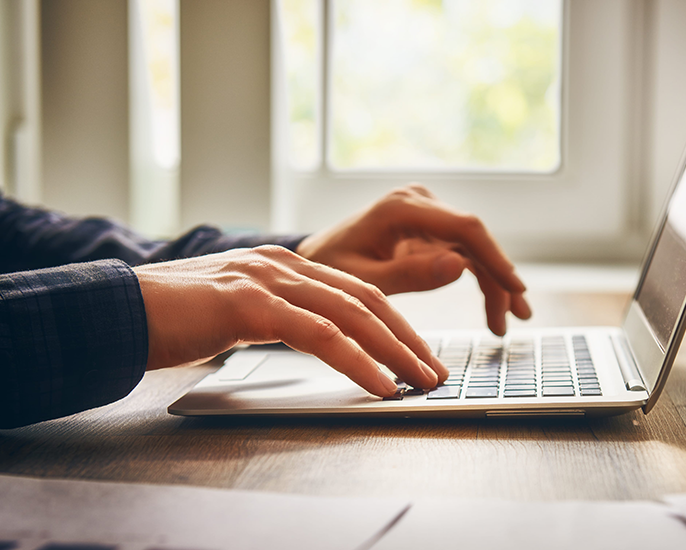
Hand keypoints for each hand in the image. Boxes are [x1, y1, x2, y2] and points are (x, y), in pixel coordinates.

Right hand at [134, 246, 447, 396]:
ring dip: (395, 351)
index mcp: (284, 264)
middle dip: (408, 338)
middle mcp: (283, 264)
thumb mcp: (237, 311)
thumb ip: (278, 316)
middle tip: (435, 370)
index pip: (357, 291)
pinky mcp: (250, 304)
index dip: (395, 324)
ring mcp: (267, 279)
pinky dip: (357, 360)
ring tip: (421, 380)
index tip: (420, 353)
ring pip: (352, 314)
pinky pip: (319, 333)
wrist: (115, 310)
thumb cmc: (172, 317)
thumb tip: (317, 340)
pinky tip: (379, 383)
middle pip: (367, 299)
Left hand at [296, 184, 531, 334]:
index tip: (515, 288)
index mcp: (401, 208)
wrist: (313, 260)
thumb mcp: (364, 281)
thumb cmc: (329, 269)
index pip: (464, 228)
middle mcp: (419, 203)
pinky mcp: (429, 229)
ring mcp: (426, 214)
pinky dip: (479, 280)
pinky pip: (463, 253)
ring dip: (493, 283)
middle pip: (475, 239)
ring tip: (503, 324)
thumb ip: (410, 275)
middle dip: (498, 279)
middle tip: (514, 318)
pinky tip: (493, 308)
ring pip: (474, 249)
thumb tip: (460, 267)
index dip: (495, 258)